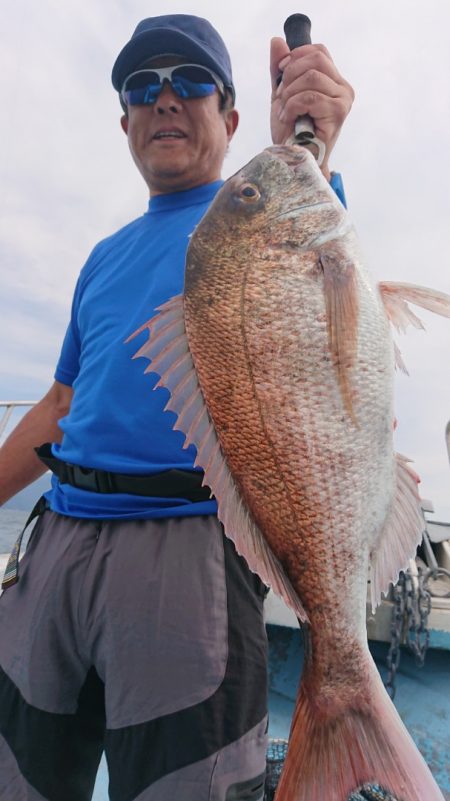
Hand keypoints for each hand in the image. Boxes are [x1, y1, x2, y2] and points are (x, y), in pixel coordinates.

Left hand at [270, 37, 354, 178]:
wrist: (293, 159)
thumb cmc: (290, 132)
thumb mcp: (281, 95)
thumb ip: (280, 70)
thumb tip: (277, 41)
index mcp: (333, 82)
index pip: (318, 51)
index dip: (295, 57)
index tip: (281, 73)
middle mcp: (343, 89)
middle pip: (315, 59)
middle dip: (290, 75)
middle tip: (282, 97)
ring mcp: (343, 100)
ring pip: (311, 77)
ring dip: (290, 94)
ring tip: (286, 112)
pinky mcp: (338, 113)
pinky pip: (310, 97)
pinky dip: (293, 106)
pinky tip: (289, 119)